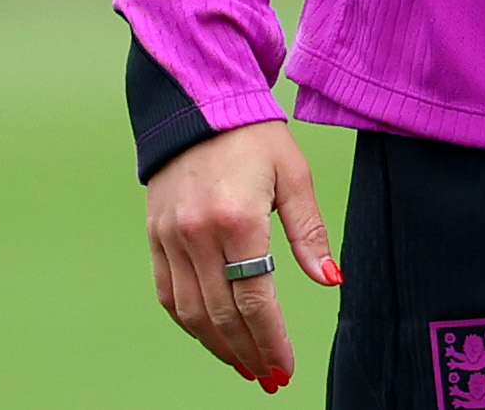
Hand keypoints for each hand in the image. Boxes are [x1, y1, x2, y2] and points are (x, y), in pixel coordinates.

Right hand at [144, 120, 336, 389]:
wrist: (198, 107)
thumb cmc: (255, 138)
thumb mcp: (295, 176)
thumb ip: (310, 232)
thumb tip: (330, 280)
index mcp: (238, 220)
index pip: (255, 299)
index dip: (271, 340)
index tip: (284, 367)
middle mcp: (198, 235)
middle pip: (221, 314)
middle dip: (247, 351)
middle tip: (269, 376)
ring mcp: (170, 238)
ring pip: (190, 311)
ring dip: (217, 345)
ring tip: (244, 364)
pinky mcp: (154, 237)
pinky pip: (167, 294)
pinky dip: (188, 321)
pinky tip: (211, 336)